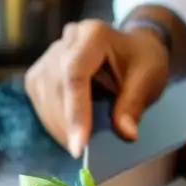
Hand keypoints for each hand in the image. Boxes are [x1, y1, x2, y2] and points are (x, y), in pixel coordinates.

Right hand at [25, 20, 169, 157]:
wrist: (133, 48)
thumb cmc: (142, 62)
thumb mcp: (148, 79)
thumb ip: (134, 105)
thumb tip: (126, 134)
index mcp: (94, 35)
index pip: (75, 73)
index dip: (75, 111)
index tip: (79, 145)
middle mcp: (68, 39)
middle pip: (55, 85)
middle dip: (66, 124)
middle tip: (80, 151)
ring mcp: (51, 53)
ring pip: (42, 92)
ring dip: (56, 124)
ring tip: (75, 143)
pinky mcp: (42, 69)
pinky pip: (38, 96)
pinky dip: (51, 119)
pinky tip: (66, 131)